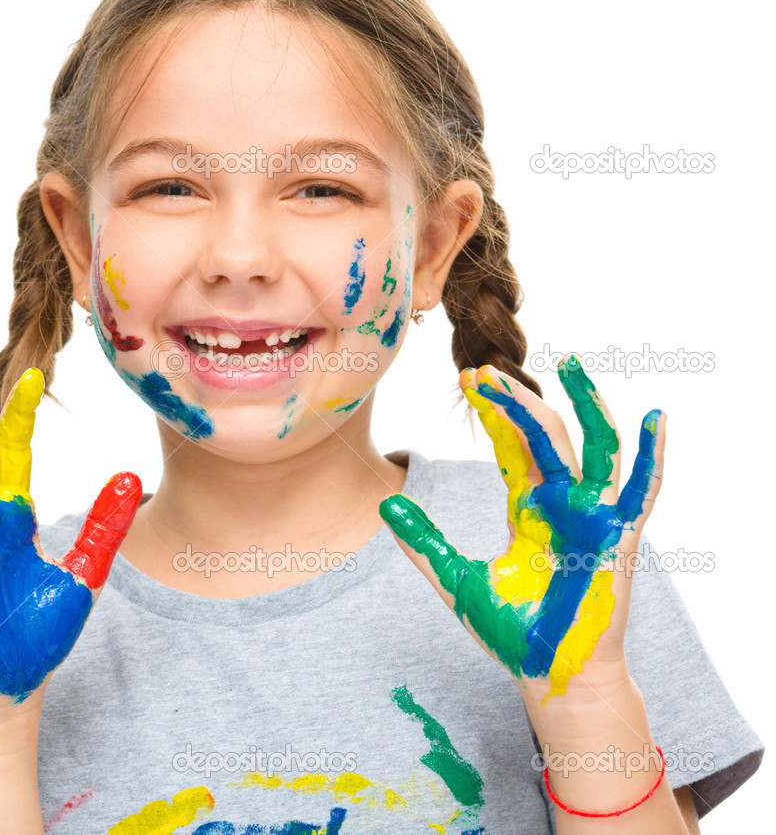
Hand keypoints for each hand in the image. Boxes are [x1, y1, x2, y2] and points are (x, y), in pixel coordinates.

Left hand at [379, 357, 664, 701]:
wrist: (549, 677)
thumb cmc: (513, 632)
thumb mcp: (457, 580)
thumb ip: (425, 542)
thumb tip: (383, 507)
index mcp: (527, 507)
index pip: (511, 444)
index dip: (493, 412)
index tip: (466, 379)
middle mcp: (561, 503)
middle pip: (543, 435)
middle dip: (517, 401)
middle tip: (485, 369)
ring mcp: (592, 517)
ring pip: (594, 447)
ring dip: (585, 405)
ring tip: (570, 363)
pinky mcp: (619, 540)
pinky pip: (642, 492)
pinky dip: (652, 457)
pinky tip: (656, 420)